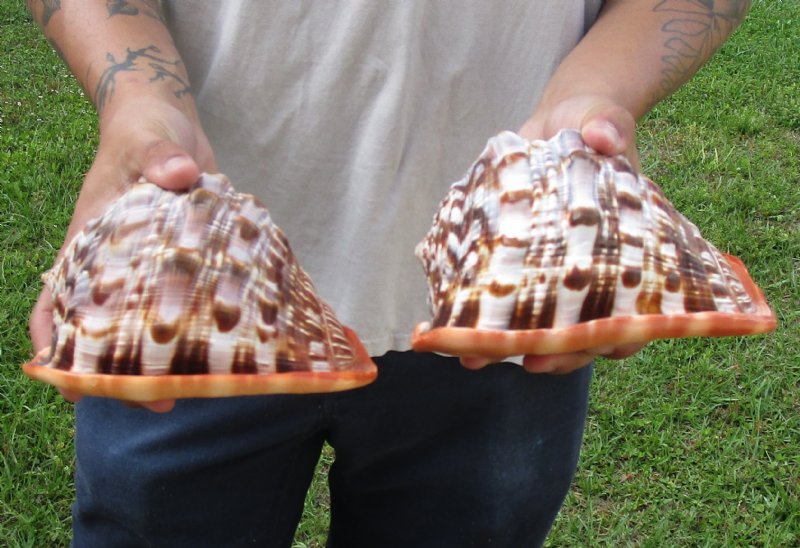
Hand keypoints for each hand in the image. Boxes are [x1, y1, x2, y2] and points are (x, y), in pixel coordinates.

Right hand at [29, 97, 215, 411]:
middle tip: (157, 401)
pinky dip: (198, 326)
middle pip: (105, 329)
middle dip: (121, 372)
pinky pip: (186, 302)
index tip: (70, 385)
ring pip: (147, 324)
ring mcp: (150, 268)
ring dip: (163, 359)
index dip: (55, 344)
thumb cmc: (144, 132)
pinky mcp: (183, 263)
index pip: (57, 299)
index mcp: (89, 242)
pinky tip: (224, 349)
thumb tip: (178, 173)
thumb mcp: (147, 139)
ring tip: (192, 388)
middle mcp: (115, 264)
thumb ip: (157, 155)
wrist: (169, 126)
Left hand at [460, 94, 645, 373]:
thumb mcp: (603, 118)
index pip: (636, 308)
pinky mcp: (522, 267)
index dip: (621, 333)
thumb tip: (603, 135)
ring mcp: (556, 276)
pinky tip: (451, 327)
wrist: (561, 124)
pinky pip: (507, 299)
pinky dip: (484, 318)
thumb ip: (609, 124)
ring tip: (473, 358)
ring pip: (541, 328)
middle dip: (556, 354)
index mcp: (628, 251)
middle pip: (584, 332)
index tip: (600, 343)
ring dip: (510, 348)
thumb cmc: (593, 124)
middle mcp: (593, 274)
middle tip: (527, 362)